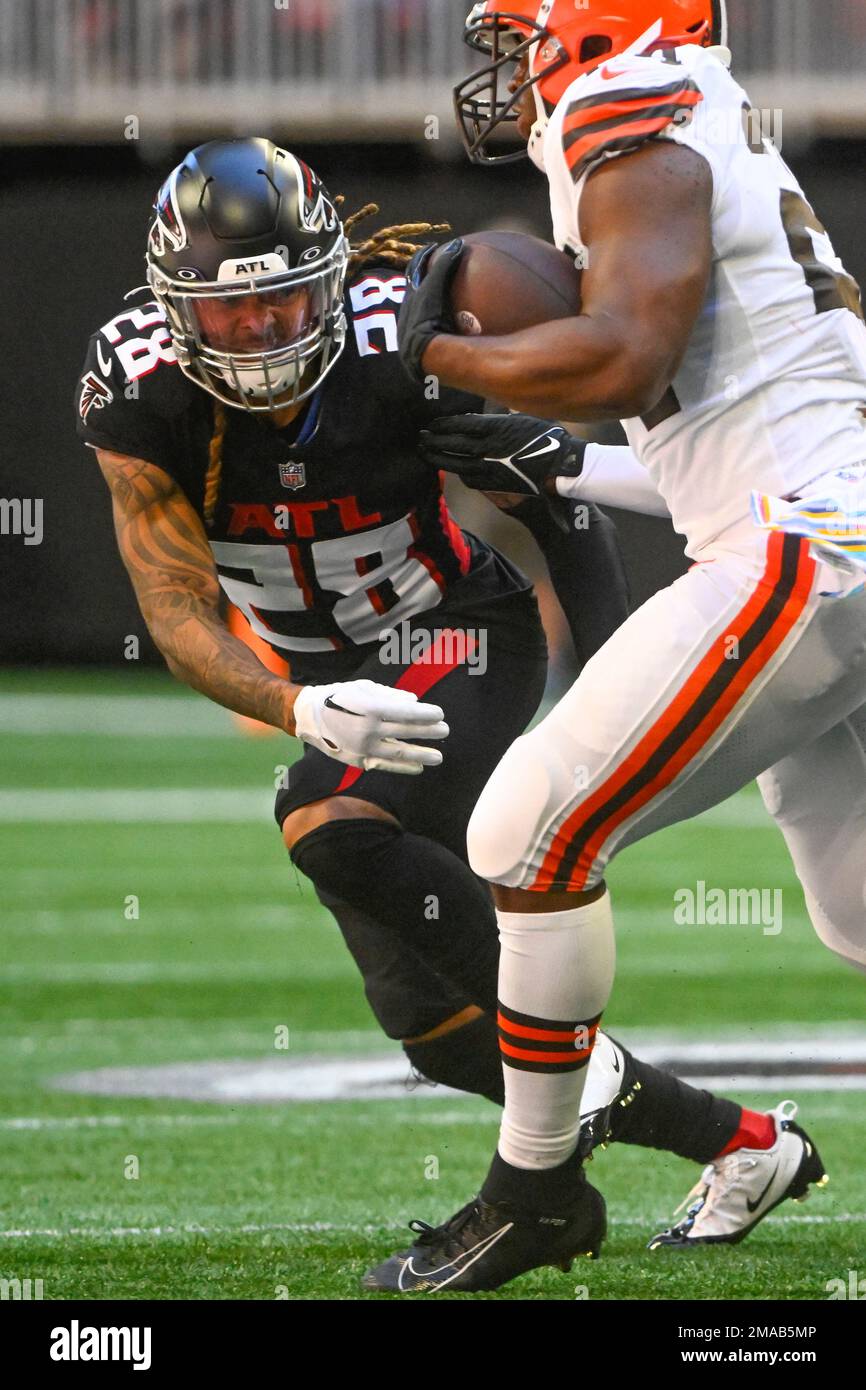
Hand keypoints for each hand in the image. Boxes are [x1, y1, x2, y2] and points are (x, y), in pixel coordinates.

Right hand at [292, 679, 448, 774]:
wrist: (309, 716)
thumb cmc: (340, 697)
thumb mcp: (364, 688)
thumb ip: (391, 696)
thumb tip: (414, 703)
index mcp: (370, 707)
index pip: (406, 712)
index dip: (426, 714)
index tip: (440, 714)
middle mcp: (367, 728)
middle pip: (406, 732)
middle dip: (429, 732)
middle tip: (445, 731)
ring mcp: (363, 747)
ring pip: (398, 752)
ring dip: (421, 754)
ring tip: (438, 757)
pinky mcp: (358, 759)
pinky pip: (385, 765)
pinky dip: (403, 767)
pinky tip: (418, 767)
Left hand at [397, 239, 464, 384]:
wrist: (421, 355)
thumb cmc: (427, 319)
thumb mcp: (435, 290)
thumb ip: (445, 266)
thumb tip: (459, 243)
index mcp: (410, 297)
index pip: (414, 269)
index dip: (423, 256)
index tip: (433, 247)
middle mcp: (406, 313)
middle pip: (413, 291)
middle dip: (422, 281)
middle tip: (433, 272)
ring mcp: (412, 332)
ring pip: (418, 313)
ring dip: (427, 306)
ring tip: (441, 303)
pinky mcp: (419, 350)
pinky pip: (429, 334)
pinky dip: (437, 329)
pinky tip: (450, 336)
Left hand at [418, 412, 585, 495]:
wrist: (558, 469)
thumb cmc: (548, 440)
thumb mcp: (525, 419)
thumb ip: (504, 418)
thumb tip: (493, 415)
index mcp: (494, 428)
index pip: (460, 425)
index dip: (442, 425)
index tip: (431, 424)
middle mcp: (487, 448)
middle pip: (452, 445)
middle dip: (433, 441)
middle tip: (419, 439)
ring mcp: (488, 468)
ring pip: (456, 464)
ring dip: (439, 458)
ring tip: (425, 454)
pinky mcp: (493, 484)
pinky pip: (470, 479)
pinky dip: (459, 473)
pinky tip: (453, 470)